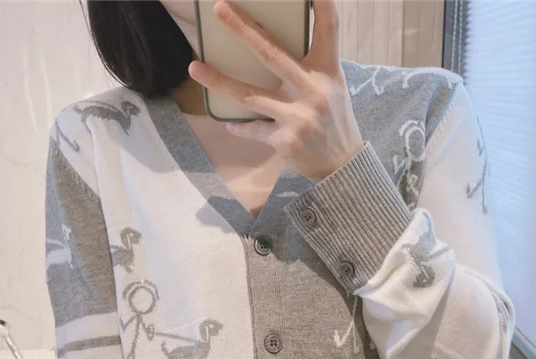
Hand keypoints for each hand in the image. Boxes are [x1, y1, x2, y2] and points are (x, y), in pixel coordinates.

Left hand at [188, 0, 363, 181]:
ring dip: (218, 81)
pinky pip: (253, 128)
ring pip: (249, 95)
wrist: (342, 165)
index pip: (328, 26)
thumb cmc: (334, 119)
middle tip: (219, 8)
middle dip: (243, 29)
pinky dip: (240, 126)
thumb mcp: (332, 85)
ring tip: (194, 67)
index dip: (321, 1)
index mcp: (327, 70)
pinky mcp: (284, 140)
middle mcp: (312, 89)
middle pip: (271, 53)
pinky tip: (230, 123)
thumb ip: (309, 64)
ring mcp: (297, 116)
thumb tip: (270, 45)